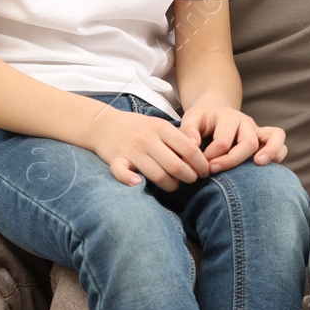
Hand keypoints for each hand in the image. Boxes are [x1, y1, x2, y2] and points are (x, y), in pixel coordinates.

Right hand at [87, 108, 211, 191]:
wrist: (104, 123)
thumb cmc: (138, 127)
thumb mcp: (160, 125)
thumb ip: (178, 137)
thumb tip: (199, 155)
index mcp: (161, 128)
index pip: (189, 149)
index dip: (201, 163)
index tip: (204, 171)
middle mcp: (148, 139)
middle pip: (176, 166)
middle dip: (190, 177)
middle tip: (192, 180)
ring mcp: (132, 150)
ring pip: (158, 175)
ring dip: (171, 185)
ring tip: (175, 185)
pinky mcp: (116, 159)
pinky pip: (122, 173)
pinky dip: (130, 180)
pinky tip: (139, 184)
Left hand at [180, 100, 287, 174]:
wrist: (214, 111)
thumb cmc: (202, 120)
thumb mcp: (190, 118)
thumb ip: (188, 130)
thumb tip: (193, 145)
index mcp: (227, 116)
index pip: (223, 141)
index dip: (211, 157)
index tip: (200, 166)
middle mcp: (245, 122)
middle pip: (248, 142)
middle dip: (231, 160)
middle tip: (213, 170)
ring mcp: (257, 129)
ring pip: (271, 138)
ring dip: (268, 152)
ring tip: (257, 163)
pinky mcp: (264, 138)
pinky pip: (280, 142)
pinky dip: (277, 153)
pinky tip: (265, 166)